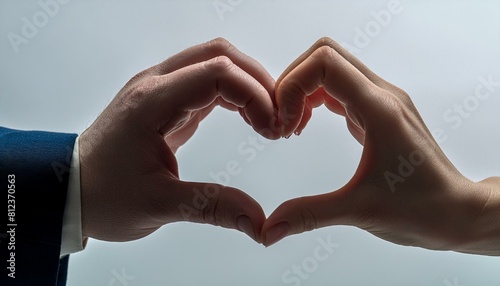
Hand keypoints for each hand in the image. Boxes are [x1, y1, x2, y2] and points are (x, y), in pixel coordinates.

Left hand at [79, 38, 279, 242]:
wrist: (69, 191)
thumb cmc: (103, 195)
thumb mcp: (158, 205)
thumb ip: (213, 207)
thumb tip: (258, 221)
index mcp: (151, 102)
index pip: (217, 72)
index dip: (255, 94)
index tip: (272, 127)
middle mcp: (155, 85)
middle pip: (219, 55)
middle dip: (257, 82)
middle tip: (278, 117)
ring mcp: (159, 89)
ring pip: (215, 63)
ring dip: (247, 86)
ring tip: (267, 120)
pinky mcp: (165, 102)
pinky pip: (206, 82)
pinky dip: (234, 95)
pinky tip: (248, 119)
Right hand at [262, 37, 499, 254]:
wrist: (457, 212)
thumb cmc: (421, 209)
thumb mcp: (359, 211)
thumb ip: (308, 215)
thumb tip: (269, 230)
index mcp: (380, 110)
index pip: (324, 63)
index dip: (292, 86)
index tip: (284, 124)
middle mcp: (382, 95)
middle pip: (325, 55)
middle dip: (292, 83)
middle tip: (281, 121)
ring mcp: (382, 101)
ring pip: (330, 68)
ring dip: (302, 91)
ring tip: (290, 127)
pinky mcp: (378, 112)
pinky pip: (338, 87)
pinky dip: (314, 99)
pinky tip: (305, 127)